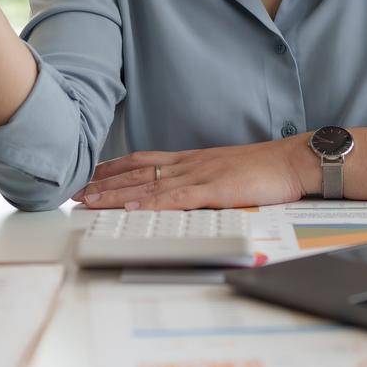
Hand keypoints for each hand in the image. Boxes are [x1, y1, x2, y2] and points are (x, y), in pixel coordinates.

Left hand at [71, 138, 320, 209]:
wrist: (292, 161)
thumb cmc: (265, 170)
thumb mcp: (225, 173)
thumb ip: (202, 181)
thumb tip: (182, 195)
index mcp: (192, 160)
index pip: (143, 161)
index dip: (113, 168)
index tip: (89, 175)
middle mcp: (189, 164)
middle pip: (137, 172)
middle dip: (102, 182)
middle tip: (73, 190)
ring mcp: (200, 175)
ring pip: (148, 185)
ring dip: (115, 194)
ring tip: (88, 201)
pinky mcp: (214, 189)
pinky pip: (176, 198)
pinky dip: (150, 203)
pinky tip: (131, 207)